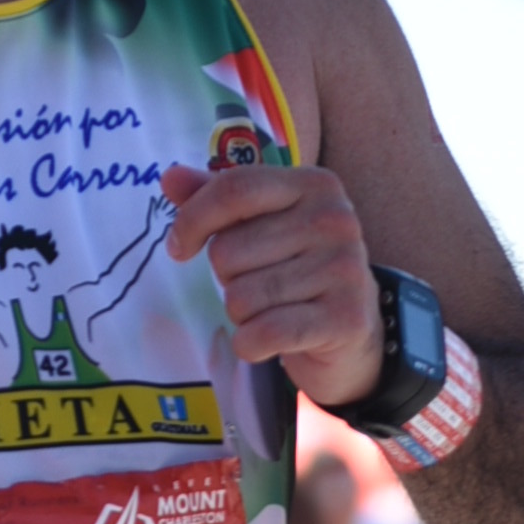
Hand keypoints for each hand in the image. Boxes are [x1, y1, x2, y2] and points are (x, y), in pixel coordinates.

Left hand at [156, 157, 380, 406]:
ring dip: (241, 314)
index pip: (234, 190)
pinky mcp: (344, 318)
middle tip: (256, 284)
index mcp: (314, 185)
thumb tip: (170, 178)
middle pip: (229, 250)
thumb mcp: (262, 223)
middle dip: (226, 277)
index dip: (192, 220)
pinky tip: (267, 340)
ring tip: (269, 310)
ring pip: (241, 297)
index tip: (178, 248)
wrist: (353, 328)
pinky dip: (250, 344)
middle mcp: (335, 220)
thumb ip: (218, 198)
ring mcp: (344, 269)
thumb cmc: (297, 267)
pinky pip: (262, 333)